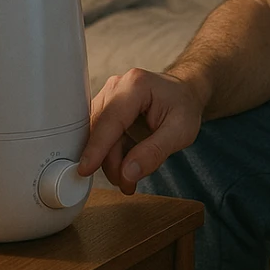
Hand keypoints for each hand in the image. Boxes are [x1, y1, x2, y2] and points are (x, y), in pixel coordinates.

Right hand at [77, 69, 202, 194]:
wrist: (184, 94)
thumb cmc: (184, 107)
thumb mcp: (181, 132)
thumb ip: (154, 152)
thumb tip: (127, 173)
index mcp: (136, 85)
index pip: (110, 120)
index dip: (97, 147)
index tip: (85, 169)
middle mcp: (117, 86)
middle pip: (100, 130)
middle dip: (109, 161)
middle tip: (127, 183)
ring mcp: (108, 96)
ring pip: (96, 136)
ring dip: (109, 160)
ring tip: (128, 177)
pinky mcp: (105, 108)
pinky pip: (100, 135)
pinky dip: (109, 154)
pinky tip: (125, 163)